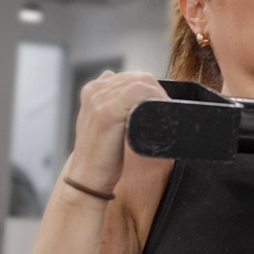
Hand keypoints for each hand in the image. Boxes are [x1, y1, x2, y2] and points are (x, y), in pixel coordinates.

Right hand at [68, 71, 168, 194]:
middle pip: (140, 77)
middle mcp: (95, 90)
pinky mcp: (106, 111)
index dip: (153, 89)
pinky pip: (139, 92)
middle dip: (158, 92)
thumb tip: (115, 80)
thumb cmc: (100, 154)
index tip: (161, 107)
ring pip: (142, 82)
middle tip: (165, 113)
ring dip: (159, 97)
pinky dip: (154, 99)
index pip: (133, 76)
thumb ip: (109, 101)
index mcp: (94, 89)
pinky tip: (157, 114)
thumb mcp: (102, 122)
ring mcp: (99, 99)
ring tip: (162, 115)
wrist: (88, 177)